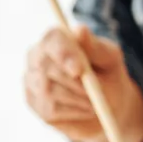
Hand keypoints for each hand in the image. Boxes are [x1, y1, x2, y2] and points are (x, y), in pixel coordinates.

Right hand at [24, 26, 142, 141]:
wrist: (109, 106)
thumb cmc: (109, 76)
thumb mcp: (110, 60)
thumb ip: (96, 47)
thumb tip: (80, 30)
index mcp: (56, 39)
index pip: (52, 39)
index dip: (64, 53)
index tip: (78, 70)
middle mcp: (37, 57)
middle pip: (47, 67)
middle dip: (75, 83)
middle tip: (94, 92)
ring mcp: (32, 80)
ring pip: (49, 90)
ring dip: (79, 99)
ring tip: (93, 100)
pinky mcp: (34, 103)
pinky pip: (51, 109)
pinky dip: (75, 111)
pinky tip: (84, 109)